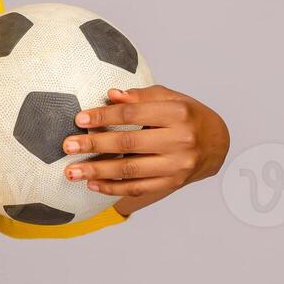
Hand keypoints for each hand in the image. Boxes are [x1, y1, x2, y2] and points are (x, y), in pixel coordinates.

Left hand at [59, 85, 229, 204]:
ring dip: (97, 172)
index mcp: (177, 113)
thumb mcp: (170, 97)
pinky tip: (92, 184)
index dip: (105, 116)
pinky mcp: (172, 183)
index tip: (79, 119)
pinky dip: (112, 188)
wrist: (216, 144)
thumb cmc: (186, 115)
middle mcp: (179, 141)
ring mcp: (177, 166)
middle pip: (129, 143)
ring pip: (131, 171)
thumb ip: (141, 96)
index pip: (134, 113)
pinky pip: (138, 188)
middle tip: (67, 146)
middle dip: (94, 145)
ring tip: (72, 172)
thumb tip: (111, 94)